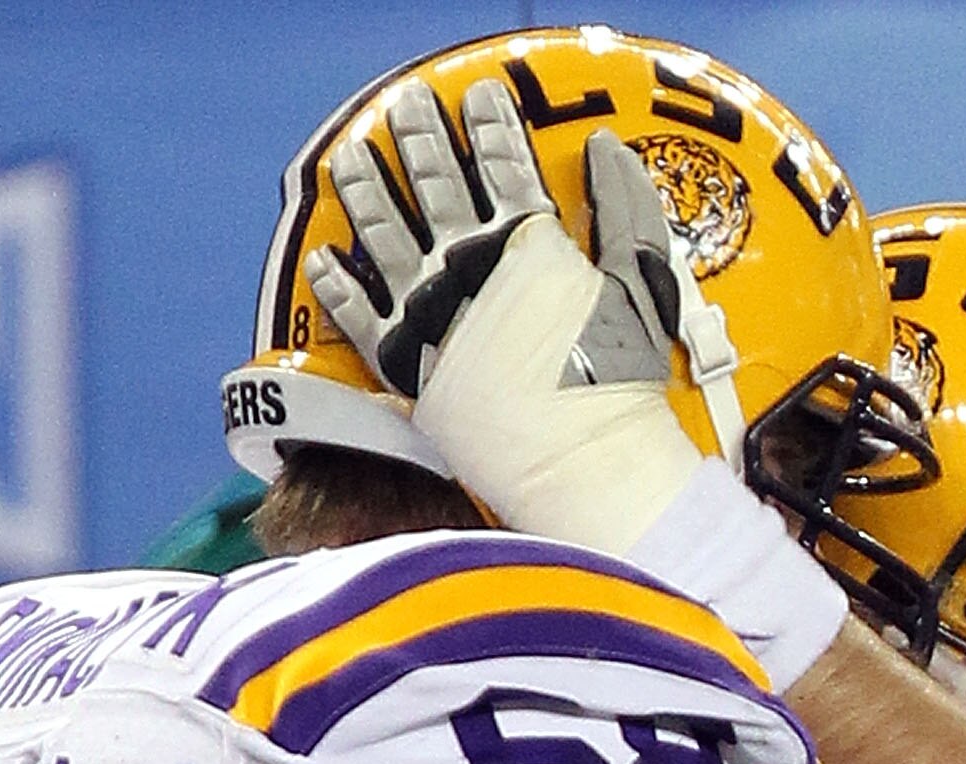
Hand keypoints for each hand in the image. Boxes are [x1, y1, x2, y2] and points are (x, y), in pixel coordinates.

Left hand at [307, 76, 848, 688]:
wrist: (587, 466)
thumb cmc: (621, 383)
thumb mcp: (641, 288)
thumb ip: (625, 213)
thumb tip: (607, 152)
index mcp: (527, 245)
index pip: (503, 164)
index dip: (491, 124)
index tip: (482, 96)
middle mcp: (467, 267)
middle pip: (433, 183)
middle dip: (419, 137)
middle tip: (407, 107)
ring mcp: (429, 313)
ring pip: (381, 232)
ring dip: (363, 189)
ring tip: (350, 157)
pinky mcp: (404, 364)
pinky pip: (356, 314)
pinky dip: (338, 283)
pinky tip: (325, 255)